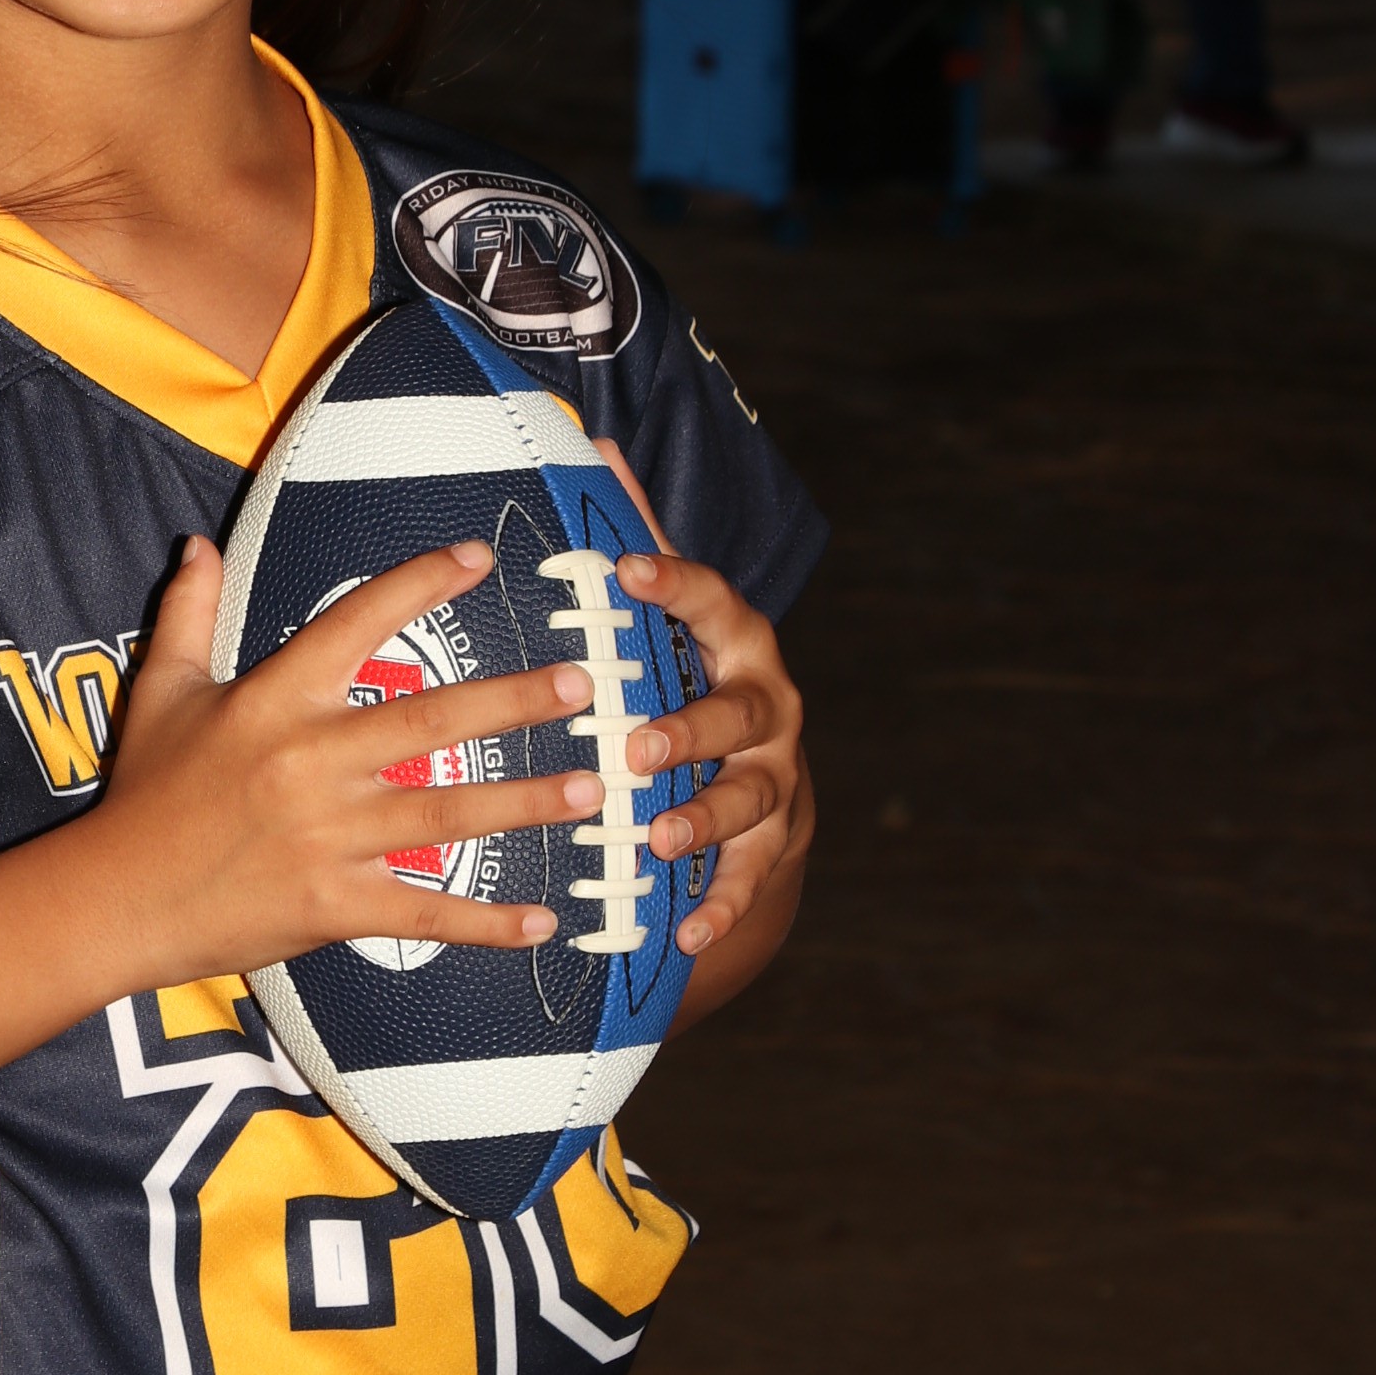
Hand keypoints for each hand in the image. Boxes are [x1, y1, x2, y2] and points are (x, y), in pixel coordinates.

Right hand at [79, 537, 603, 992]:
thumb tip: (199, 544)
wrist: (115, 898)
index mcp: (275, 699)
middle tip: (583, 684)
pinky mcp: (335, 904)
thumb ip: (186, 612)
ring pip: (445, 811)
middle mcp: (312, 761)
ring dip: (524, 802)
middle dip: (514, 701)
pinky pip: (425, 911)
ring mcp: (329, 836)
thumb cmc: (145, 793)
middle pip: (431, 720)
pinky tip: (544, 923)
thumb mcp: (161, 691)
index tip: (479, 559)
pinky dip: (486, 922)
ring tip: (590, 789)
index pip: (357, 624)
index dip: (419, 585)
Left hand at [609, 548, 807, 956]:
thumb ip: (639, 533)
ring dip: (702, 819)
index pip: (716, 603)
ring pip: (749, 797)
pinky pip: (751, 876)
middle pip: (739, 714)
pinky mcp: (774, 844)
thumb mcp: (672, 611)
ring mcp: (777, 778)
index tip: (628, 570)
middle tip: (637, 749)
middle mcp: (768, 706)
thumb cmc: (691, 676)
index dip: (677, 585)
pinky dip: (722, 905)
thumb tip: (598, 443)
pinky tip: (687, 931)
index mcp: (738, 642)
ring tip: (655, 839)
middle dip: (690, 731)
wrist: (759, 776)